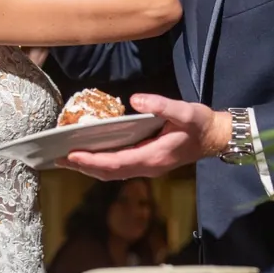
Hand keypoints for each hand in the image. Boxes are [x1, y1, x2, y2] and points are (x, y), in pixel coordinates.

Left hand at [59, 94, 231, 178]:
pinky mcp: (148, 162)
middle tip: (58, 159)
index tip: (71, 155)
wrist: (215, 138)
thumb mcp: (186, 112)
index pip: (116, 163)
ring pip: (113, 173)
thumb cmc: (201, 124)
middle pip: (109, 172)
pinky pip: (119, 167)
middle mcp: (148, 166)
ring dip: (90, 168)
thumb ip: (161, 105)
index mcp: (153, 156)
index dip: (92, 160)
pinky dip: (101, 164)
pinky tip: (91, 156)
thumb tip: (135, 100)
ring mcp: (148, 167)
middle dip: (83, 167)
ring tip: (67, 160)